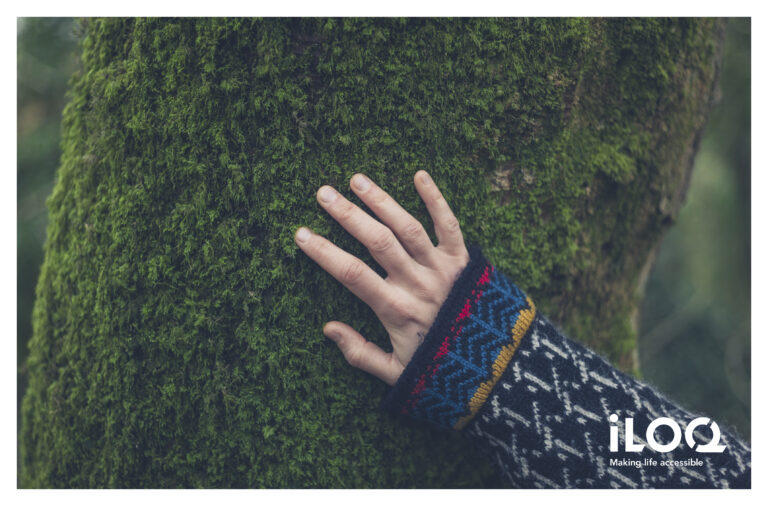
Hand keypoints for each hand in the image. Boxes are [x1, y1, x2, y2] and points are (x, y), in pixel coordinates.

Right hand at [294, 171, 469, 384]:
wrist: (498, 368)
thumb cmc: (443, 370)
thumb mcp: (397, 373)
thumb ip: (360, 353)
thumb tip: (328, 328)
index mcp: (395, 309)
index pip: (351, 274)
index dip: (324, 252)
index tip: (301, 234)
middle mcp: (417, 284)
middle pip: (377, 241)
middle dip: (347, 215)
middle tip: (323, 193)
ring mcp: (442, 269)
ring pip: (407, 227)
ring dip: (381, 201)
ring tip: (357, 180)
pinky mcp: (465, 261)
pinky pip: (450, 225)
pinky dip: (436, 199)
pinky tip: (419, 174)